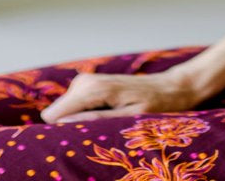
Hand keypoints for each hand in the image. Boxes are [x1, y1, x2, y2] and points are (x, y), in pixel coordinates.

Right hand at [39, 65, 205, 122]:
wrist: (171, 87)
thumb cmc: (156, 105)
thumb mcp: (130, 119)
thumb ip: (97, 121)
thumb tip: (64, 125)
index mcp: (94, 89)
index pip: (53, 115)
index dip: (60, 132)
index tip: (78, 142)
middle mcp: (86, 81)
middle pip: (56, 114)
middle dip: (70, 127)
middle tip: (99, 134)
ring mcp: (87, 81)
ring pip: (63, 112)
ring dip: (79, 122)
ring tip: (107, 124)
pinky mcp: (90, 85)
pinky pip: (73, 107)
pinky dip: (85, 116)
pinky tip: (106, 117)